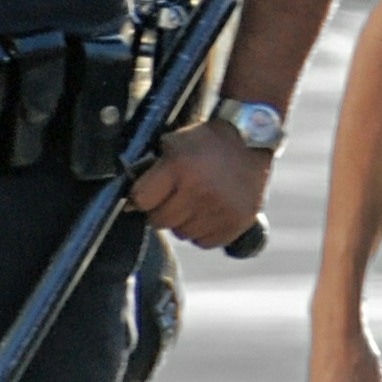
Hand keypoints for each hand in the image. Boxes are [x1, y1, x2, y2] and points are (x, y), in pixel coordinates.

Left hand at [129, 121, 272, 247]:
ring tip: (196, 201)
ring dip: (184, 222)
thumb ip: (150, 169)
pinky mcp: (237, 222)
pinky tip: (210, 212)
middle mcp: (199, 190)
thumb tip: (130, 204)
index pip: (141, 200)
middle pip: (160, 221)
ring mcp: (220, 209)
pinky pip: (205, 242)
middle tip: (175, 196)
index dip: (142, 198)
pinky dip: (204, 231)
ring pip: (182, 233)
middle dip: (162, 210)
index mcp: (179, 167)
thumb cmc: (207, 141)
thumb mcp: (174, 143)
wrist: (251, 140)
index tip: (148, 195)